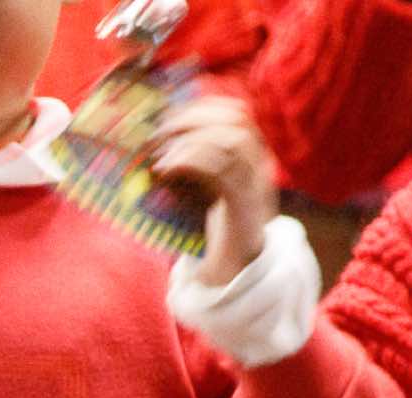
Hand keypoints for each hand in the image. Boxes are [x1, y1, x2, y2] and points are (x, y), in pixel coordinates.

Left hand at [149, 96, 277, 287]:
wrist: (232, 278)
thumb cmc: (210, 236)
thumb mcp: (200, 192)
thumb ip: (189, 166)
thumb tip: (153, 144)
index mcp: (249, 159)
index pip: (235, 112)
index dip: (203, 105)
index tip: (168, 113)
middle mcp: (259, 166)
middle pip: (237, 118)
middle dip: (193, 117)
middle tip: (158, 132)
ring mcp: (255, 185)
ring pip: (234, 139)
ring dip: (191, 138)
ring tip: (161, 155)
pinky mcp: (245, 207)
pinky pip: (225, 171)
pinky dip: (193, 161)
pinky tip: (168, 168)